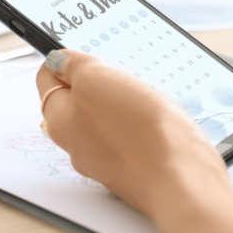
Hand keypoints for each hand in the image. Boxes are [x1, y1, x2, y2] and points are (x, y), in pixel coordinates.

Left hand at [36, 49, 227, 214]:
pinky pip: (135, 134)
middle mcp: (79, 144)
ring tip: (149, 93)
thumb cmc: (140, 135)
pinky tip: (164, 116)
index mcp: (60, 121)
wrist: (184, 181)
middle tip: (123, 70)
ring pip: (110, 116)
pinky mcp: (138, 166)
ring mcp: (109, 158)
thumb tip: (59, 59)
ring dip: (126, 100)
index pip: (47, 78)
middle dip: (100, 80)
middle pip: (80, 99)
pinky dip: (145, 121)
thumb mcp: (97, 80)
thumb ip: (73, 66)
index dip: (66, 58)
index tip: (87, 51)